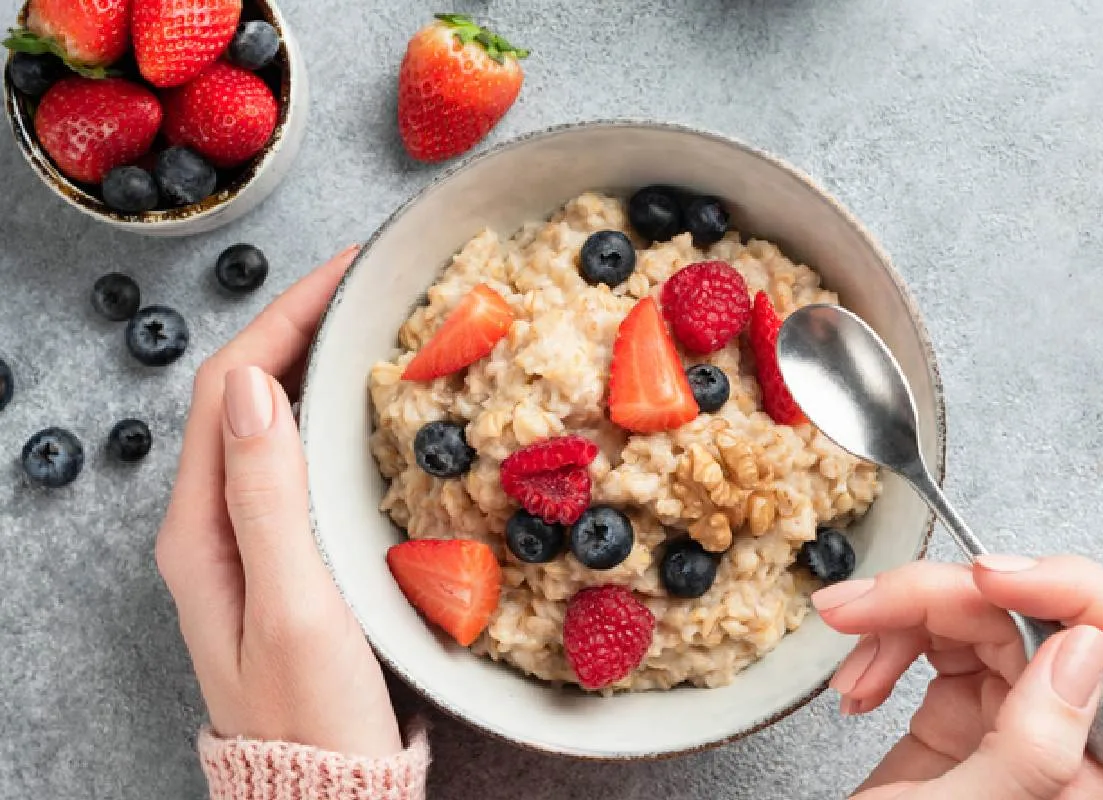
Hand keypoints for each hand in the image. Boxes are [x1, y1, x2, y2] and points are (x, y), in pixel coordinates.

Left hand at [156, 246, 404, 757]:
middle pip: (245, 393)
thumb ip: (269, 497)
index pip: (231, 386)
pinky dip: (326, 414)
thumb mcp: (295, 604)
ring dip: (310, 364)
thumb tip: (259, 387)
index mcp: (200, 527)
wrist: (321, 789)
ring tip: (369, 328)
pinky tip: (365, 408)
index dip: (284, 317)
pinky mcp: (283, 553)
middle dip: (299, 326)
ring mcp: (245, 538)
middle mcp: (212, 523)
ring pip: (269, 422)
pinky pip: (294, 459)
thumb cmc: (313, 712)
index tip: (347, 274)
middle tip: (368, 287)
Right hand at [813, 555, 1102, 799]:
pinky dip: (883, 642)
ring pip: (973, 616)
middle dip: (934, 596)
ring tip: (844, 642)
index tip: (987, 580)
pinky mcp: (959, 709)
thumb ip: (1033, 748)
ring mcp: (1010, 716)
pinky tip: (857, 683)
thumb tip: (1082, 650)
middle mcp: (1063, 732)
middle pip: (1026, 614)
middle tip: (863, 606)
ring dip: (895, 617)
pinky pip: (932, 639)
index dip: (1071, 591)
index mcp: (1094, 764)